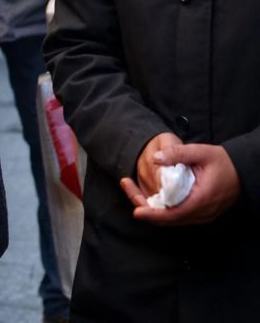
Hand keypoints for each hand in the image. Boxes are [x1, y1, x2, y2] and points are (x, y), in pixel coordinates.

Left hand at [121, 143, 240, 225]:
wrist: (243, 171)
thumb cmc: (223, 162)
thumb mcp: (202, 152)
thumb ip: (178, 153)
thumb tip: (155, 157)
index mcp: (202, 199)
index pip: (174, 213)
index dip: (154, 214)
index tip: (137, 212)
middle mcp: (202, 212)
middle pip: (170, 219)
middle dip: (146, 209)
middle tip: (127, 188)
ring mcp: (202, 215)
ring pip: (173, 219)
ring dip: (152, 209)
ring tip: (132, 190)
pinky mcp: (201, 213)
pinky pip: (178, 216)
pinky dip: (162, 209)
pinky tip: (149, 197)